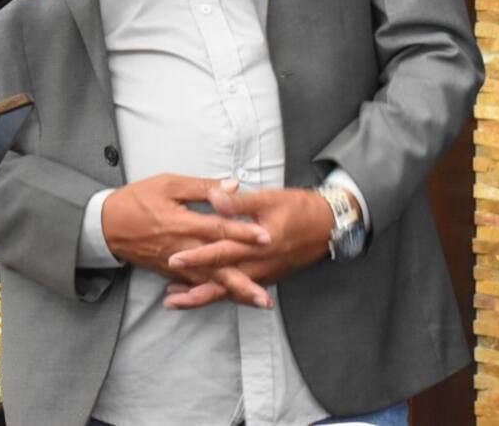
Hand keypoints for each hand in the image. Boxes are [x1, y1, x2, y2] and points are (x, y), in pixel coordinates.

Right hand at [100, 175, 271, 306]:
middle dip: (243, 281)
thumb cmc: (137, 200)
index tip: (267, 238)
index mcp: (183, 223)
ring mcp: (176, 264)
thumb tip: (233, 185)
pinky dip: (213, 295)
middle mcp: (182, 248)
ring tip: (258, 302)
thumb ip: (201, 186)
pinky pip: (195, 286)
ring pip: (210, 281)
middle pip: (218, 266)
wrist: (106, 225)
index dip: (243, 233)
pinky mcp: (170, 272)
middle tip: (267, 296)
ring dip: (234, 293)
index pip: (218, 229)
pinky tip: (231, 301)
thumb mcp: (167, 184)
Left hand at [162, 186, 335, 309]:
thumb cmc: (296, 207)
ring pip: (232, 292)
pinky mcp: (269, 277)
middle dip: (196, 292)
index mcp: (257, 244)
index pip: (221, 252)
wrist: (328, 225)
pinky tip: (205, 293)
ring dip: (205, 297)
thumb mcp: (267, 199)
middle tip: (169, 300)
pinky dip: (222, 295)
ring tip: (177, 300)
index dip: (197, 257)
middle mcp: (260, 264)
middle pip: (224, 284)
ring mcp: (265, 274)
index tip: (173, 260)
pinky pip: (242, 291)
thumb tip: (214, 196)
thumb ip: (238, 201)